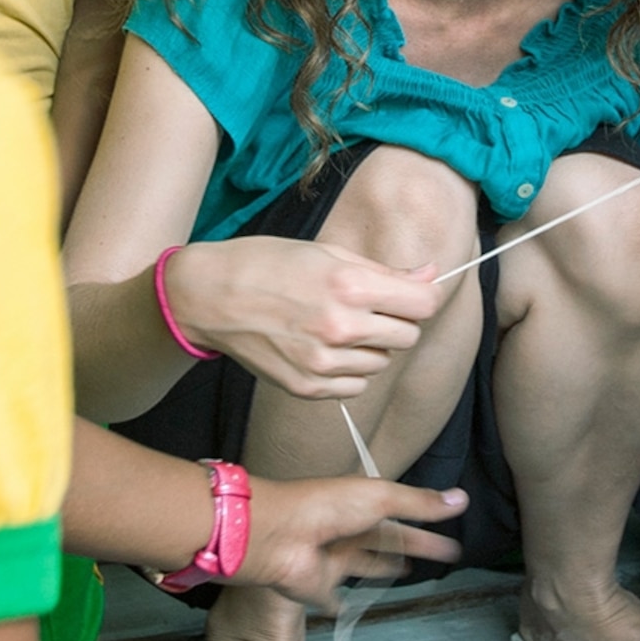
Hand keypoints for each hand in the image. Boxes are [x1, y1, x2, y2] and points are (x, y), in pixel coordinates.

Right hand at [161, 238, 445, 398]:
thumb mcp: (327, 253)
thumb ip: (384, 271)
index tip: (410, 294)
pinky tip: (324, 348)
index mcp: (349, 285)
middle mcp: (340, 327)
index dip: (421, 297)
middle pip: (407, 336)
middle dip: (396, 321)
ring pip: (381, 363)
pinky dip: (348, 370)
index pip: (423, 304)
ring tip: (337, 326)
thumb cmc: (266, 264)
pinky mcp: (306, 387)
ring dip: (371, 347)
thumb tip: (431, 276)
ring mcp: (322, 362)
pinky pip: (354, 386)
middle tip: (368, 307)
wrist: (208, 296)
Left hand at [240, 476, 466, 608]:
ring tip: (407, 572)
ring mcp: (332, 559)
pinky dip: (340, 603)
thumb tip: (462, 499)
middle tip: (449, 555)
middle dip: (416, 545)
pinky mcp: (319, 587)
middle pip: (389, 540)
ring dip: (383, 567)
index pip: (402, 513)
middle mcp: (347, 529)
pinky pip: (332, 597)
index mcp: (360, 503)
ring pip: (364, 564)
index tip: (449, 530)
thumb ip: (420, 503)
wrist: (281, 536)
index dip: (426, 522)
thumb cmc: (327, 507)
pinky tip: (349, 606)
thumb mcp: (382, 497)